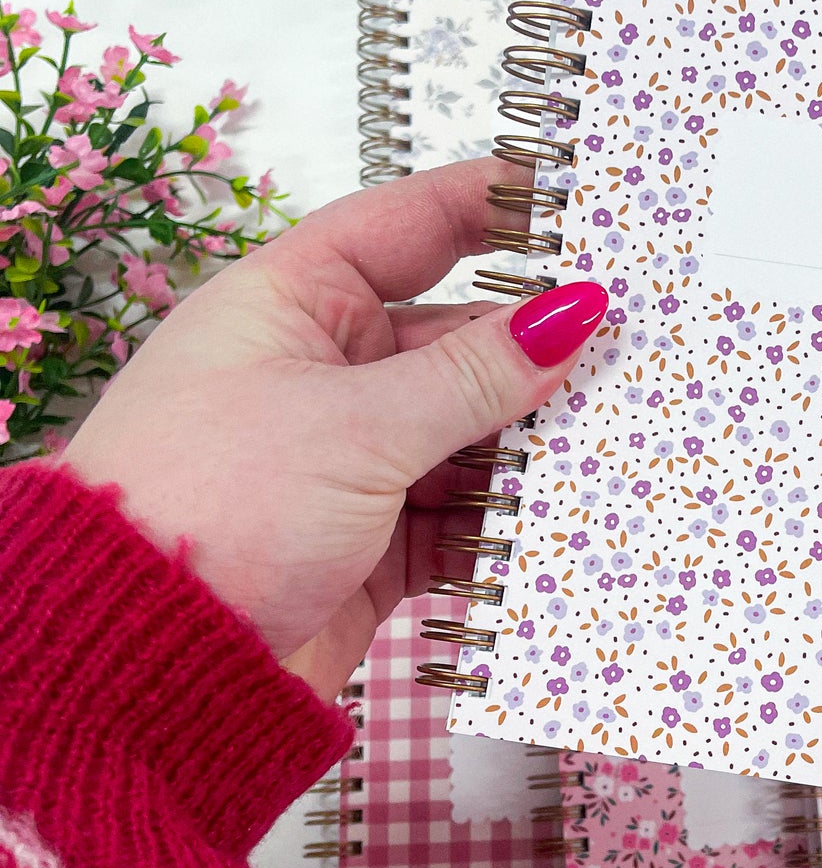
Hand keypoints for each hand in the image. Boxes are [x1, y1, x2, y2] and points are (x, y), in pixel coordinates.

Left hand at [61, 159, 607, 699]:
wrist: (142, 668)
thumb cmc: (213, 506)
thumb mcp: (357, 425)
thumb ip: (475, 374)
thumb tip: (573, 314)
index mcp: (292, 304)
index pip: (409, 227)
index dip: (493, 205)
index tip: (579, 199)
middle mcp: (320, 372)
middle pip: (454, 338)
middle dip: (537, 349)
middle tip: (633, 344)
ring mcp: (346, 460)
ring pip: (466, 432)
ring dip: (530, 443)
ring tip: (620, 435)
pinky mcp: (368, 543)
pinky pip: (459, 515)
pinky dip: (506, 521)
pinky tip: (567, 519)